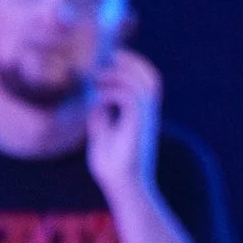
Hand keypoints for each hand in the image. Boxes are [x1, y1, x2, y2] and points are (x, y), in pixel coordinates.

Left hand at [86, 44, 164, 201]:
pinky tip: (98, 97)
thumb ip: (100, 117)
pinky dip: (112, 91)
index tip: (107, 59)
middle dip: (131, 61)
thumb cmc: (113, 166)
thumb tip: (93, 100)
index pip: (143, 81)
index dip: (130, 66)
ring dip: (119, 73)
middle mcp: (148, 113)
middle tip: (108, 56)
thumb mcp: (101, 135)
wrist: (122, 185)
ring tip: (97, 76)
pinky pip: (129, 96)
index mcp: (142, 113)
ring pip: (143, 81)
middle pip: (150, 76)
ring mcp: (146, 117)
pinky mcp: (140, 124)